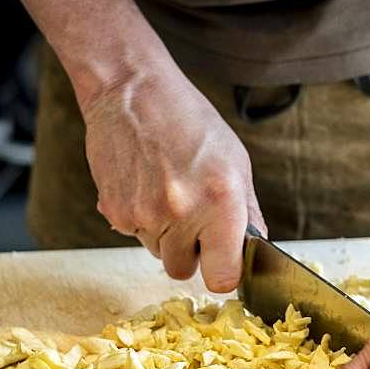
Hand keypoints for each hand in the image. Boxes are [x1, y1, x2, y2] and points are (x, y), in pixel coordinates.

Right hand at [82, 54, 265, 288]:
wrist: (132, 91)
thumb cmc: (188, 121)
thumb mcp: (236, 161)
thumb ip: (247, 212)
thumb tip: (255, 247)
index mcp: (220, 202)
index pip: (223, 277)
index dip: (225, 273)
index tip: (224, 262)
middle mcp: (181, 213)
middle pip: (183, 270)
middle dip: (190, 252)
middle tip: (193, 217)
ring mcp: (143, 215)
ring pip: (157, 252)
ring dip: (165, 234)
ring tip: (167, 190)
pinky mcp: (114, 212)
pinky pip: (133, 235)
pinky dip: (141, 219)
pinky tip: (146, 185)